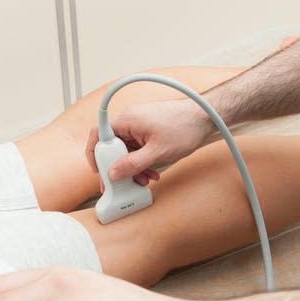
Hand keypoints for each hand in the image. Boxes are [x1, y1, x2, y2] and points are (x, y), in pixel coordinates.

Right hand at [85, 98, 214, 182]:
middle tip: (123, 182)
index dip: (94, 154)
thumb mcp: (157, 152)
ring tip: (144, 179)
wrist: (205, 117)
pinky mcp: (147, 131)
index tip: (98, 170)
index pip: (98, 135)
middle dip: (118, 166)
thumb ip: (133, 164)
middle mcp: (129, 121)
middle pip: (112, 146)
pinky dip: (141, 161)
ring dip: (132, 167)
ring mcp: (138, 126)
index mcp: (126, 121)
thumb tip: (114, 173)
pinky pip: (136, 148)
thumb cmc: (184, 128)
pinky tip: (152, 172)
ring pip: (126, 150)